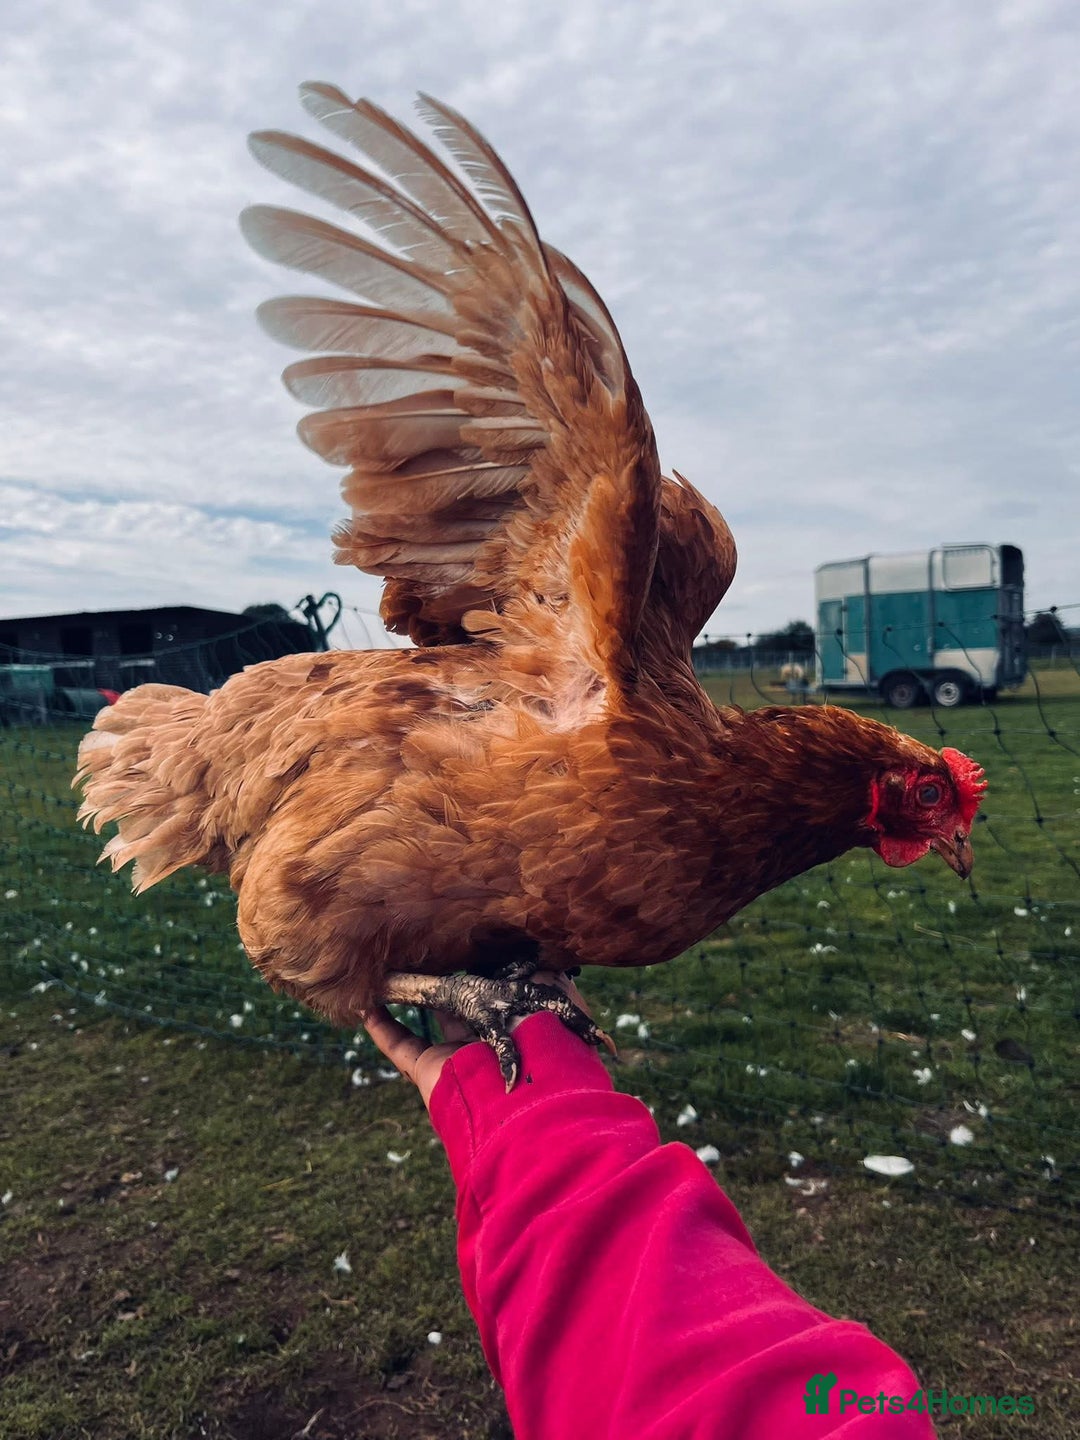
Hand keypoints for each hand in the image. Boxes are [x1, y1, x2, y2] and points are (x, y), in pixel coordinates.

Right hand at [362, 971, 589, 1109]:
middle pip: (459, 1000)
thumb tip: (528, 952)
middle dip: (442, 977)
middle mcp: (489, 1037)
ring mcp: (456, 1054)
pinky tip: (365, 1006)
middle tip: (422, 949)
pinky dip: (381, 1027)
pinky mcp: (429, 1070)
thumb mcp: (556, 995)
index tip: (463, 939)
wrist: (533, 1098)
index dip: (482, 963)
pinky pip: (399, 1045)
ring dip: (405, 993)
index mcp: (521, 1019)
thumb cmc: (549, 1039)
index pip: (498, 986)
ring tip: (386, 968)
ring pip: (426, 1016)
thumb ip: (542, 972)